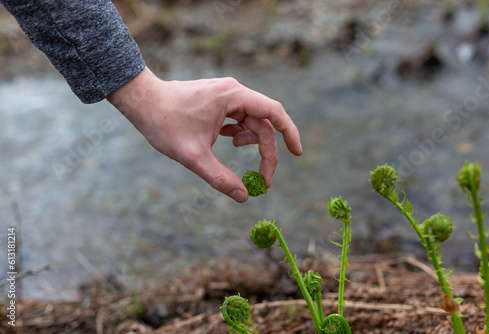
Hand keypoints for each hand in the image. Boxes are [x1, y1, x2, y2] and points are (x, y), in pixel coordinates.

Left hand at [107, 67, 301, 202]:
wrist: (142, 101)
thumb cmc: (164, 124)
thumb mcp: (192, 156)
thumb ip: (219, 178)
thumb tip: (244, 197)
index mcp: (233, 97)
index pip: (274, 113)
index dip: (290, 133)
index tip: (297, 154)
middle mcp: (234, 92)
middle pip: (263, 124)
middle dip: (265, 152)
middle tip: (262, 181)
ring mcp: (226, 95)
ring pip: (252, 122)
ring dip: (250, 142)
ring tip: (232, 149)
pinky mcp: (219, 100)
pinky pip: (239, 118)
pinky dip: (239, 134)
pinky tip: (226, 140)